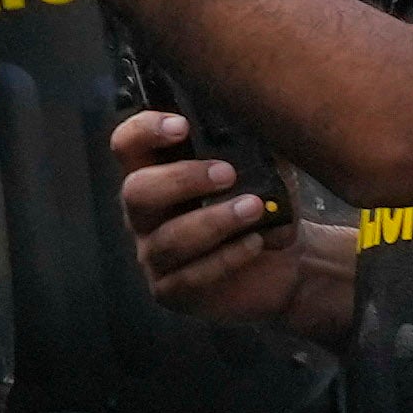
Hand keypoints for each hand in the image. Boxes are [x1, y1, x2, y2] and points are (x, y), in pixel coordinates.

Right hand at [111, 97, 352, 337]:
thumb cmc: (261, 208)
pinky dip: (227, 258)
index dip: (145, 131)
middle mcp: (144, 215)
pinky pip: (191, 277)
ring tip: (255, 208)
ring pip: (169, 239)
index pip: (127, 145)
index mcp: (156, 174)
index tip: (182, 126)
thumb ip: (251, 146)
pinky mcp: (173, 292)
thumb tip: (257, 120)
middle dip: (182, 179)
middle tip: (228, 173)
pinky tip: (256, 242)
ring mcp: (154, 256)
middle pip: (136, 191)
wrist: (285, 265)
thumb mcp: (262, 170)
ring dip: (214, 220)